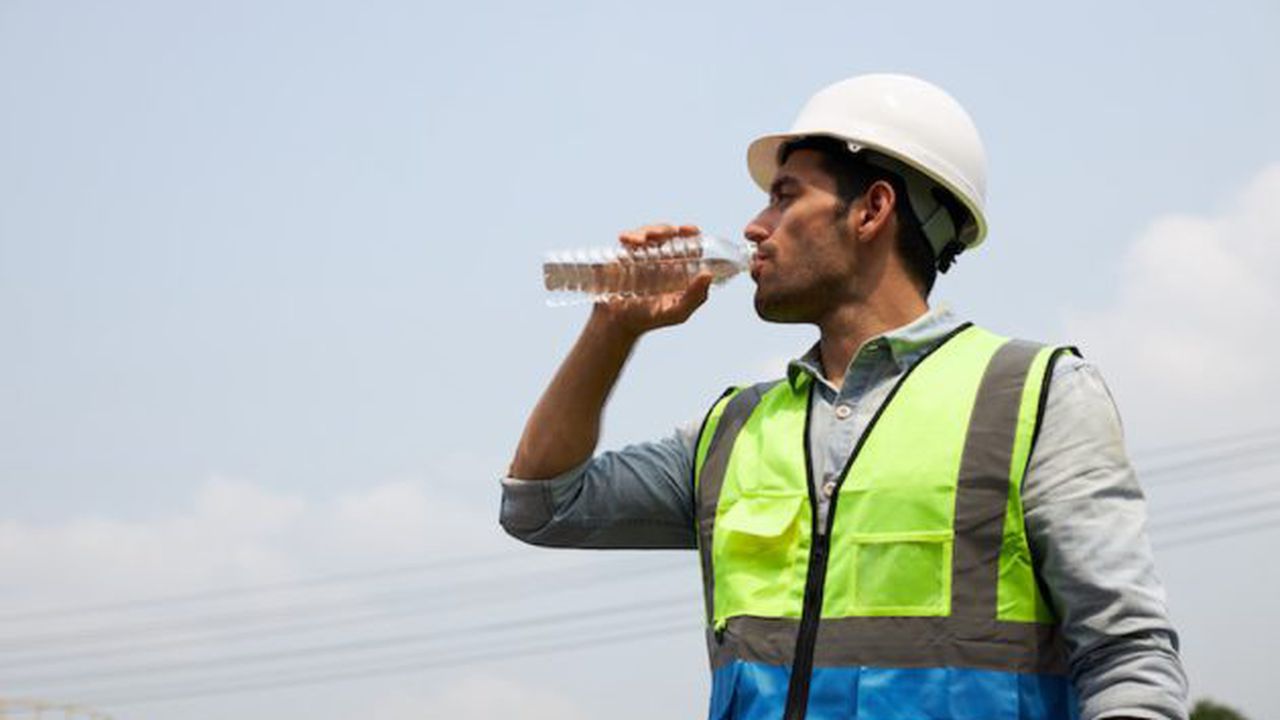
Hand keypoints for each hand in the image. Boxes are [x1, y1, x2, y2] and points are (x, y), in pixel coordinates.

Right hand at [589, 223, 714, 338]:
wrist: (618, 324)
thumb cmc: (649, 319)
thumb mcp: (677, 312)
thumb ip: (695, 297)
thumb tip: (708, 274)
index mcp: (678, 268)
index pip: (687, 243)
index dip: (690, 232)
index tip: (689, 230)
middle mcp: (662, 258)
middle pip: (666, 234)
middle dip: (664, 228)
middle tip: (662, 234)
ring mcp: (642, 255)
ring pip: (647, 233)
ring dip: (646, 230)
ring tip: (640, 240)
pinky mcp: (624, 255)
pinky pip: (628, 240)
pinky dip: (629, 235)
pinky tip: (626, 239)